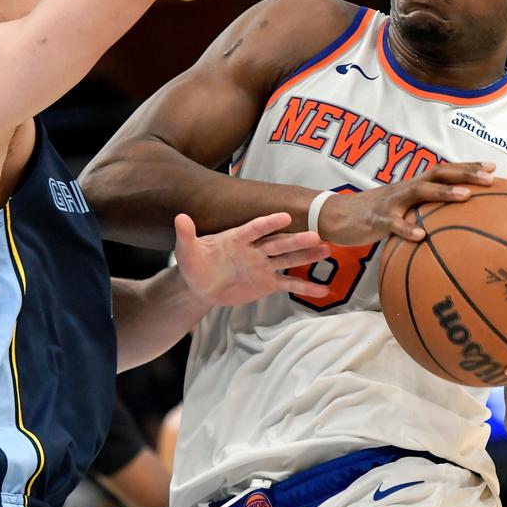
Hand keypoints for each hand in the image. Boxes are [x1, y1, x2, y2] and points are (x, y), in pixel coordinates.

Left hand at [174, 212, 330, 306]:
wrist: (201, 285)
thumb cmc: (195, 263)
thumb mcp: (187, 250)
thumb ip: (186, 234)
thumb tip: (180, 218)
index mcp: (238, 237)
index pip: (255, 228)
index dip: (268, 223)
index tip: (284, 217)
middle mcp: (255, 248)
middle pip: (278, 243)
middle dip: (296, 240)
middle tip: (316, 235)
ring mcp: (263, 265)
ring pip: (288, 259)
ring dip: (307, 256)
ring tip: (327, 250)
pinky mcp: (267, 282)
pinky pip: (288, 284)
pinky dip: (305, 287)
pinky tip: (324, 290)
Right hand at [318, 162, 495, 245]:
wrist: (334, 216)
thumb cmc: (373, 215)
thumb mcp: (400, 210)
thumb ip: (422, 212)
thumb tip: (451, 225)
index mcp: (412, 186)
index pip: (444, 171)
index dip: (467, 168)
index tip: (493, 169)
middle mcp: (404, 189)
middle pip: (437, 174)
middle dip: (464, 174)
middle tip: (490, 178)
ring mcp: (390, 203)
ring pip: (418, 193)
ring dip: (442, 193)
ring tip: (465, 198)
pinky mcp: (376, 220)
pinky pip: (393, 225)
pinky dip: (407, 230)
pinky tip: (421, 237)